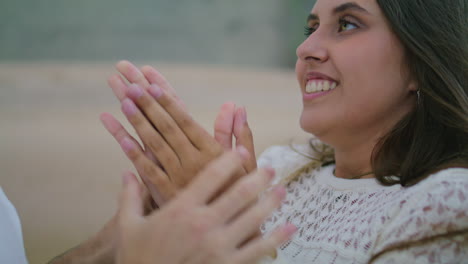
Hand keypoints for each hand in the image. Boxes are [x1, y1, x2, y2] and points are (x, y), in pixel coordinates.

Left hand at [101, 61, 256, 203]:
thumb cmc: (241, 194)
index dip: (168, 102)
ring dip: (138, 123)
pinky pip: (148, 171)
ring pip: (155, 145)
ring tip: (123, 102)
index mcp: (212, 153)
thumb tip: (236, 107)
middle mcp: (193, 163)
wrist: (232, 229)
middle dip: (147, 105)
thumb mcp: (246, 165)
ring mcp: (178, 178)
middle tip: (129, 84)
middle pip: (166, 128)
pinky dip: (133, 153)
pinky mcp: (167, 195)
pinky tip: (121, 136)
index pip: (186, 122)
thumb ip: (239, 135)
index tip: (152, 84)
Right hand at [116, 150, 295, 263]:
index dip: (229, 160)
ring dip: (271, 201)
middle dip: (259, 178)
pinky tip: (290, 227)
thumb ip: (130, 197)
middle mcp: (204, 223)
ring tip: (282, 190)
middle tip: (271, 169)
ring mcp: (219, 246)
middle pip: (240, 193)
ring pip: (254, 217)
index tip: (241, 151)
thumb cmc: (137, 259)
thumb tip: (127, 173)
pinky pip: (258, 249)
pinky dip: (277, 237)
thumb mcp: (127, 226)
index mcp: (182, 209)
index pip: (212, 176)